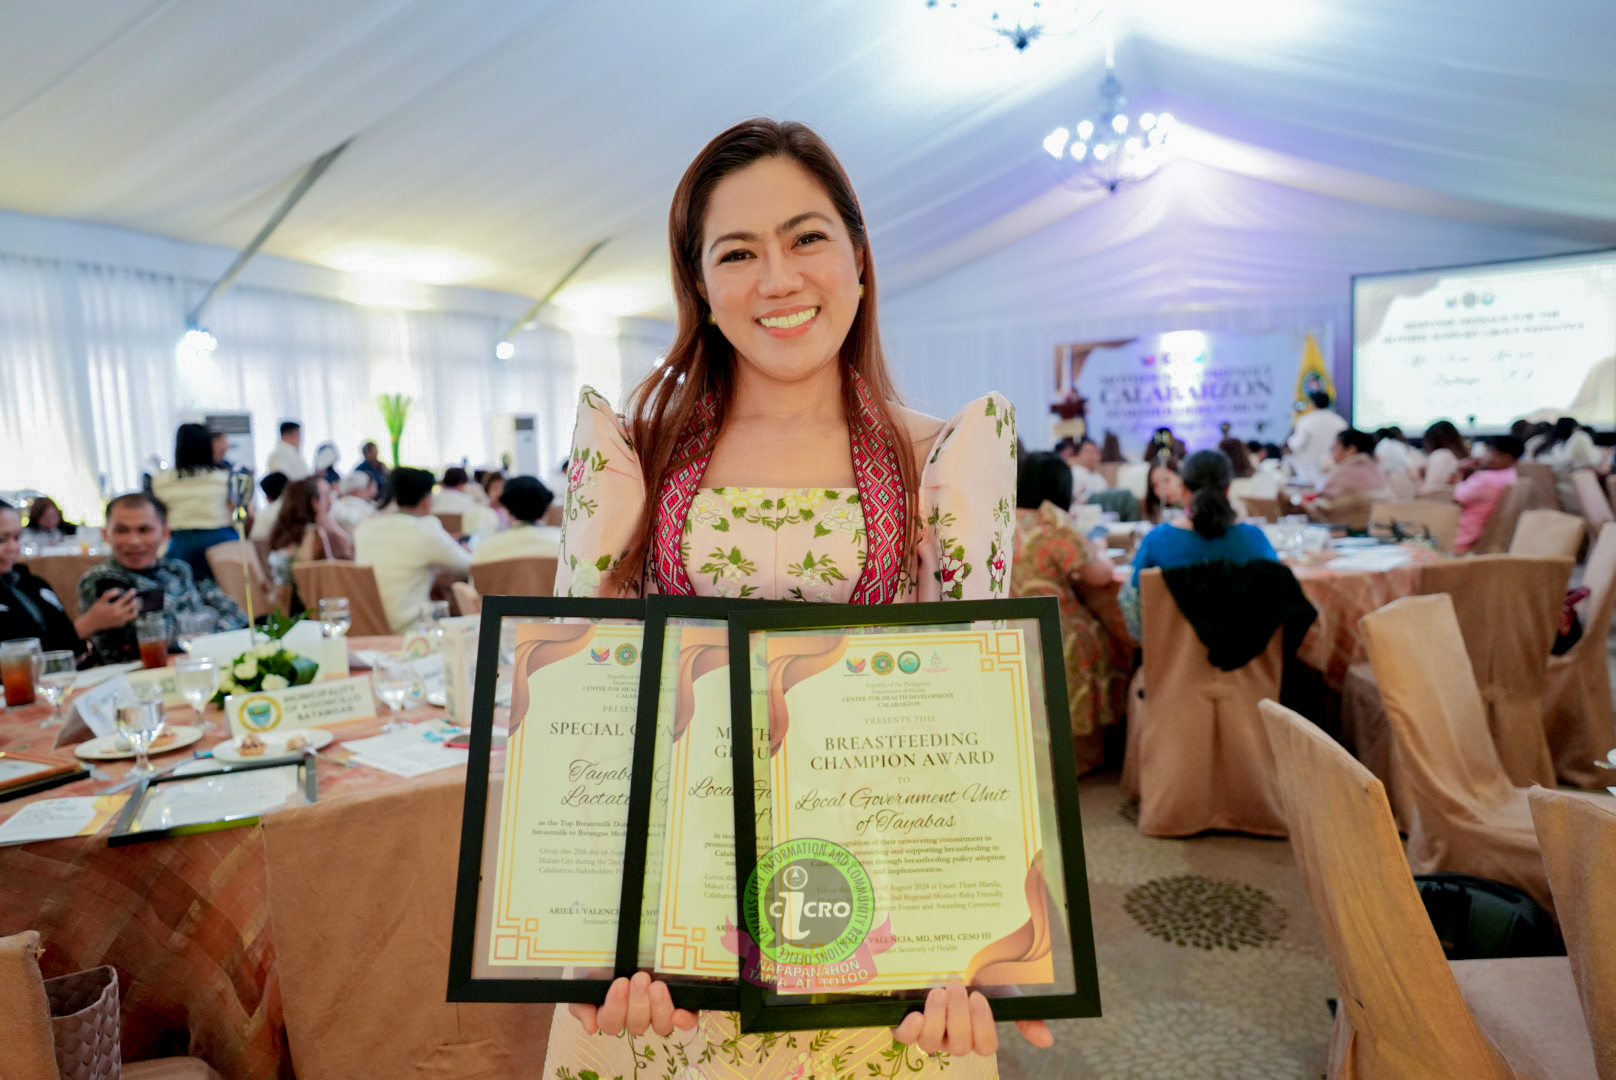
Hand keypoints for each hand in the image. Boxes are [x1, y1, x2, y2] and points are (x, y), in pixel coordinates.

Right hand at [74, 588, 140, 636]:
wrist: (92, 623)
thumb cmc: (96, 610)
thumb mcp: (100, 601)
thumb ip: (108, 594)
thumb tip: (118, 590)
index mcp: (114, 607)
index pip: (125, 599)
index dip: (131, 593)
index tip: (134, 590)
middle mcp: (118, 614)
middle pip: (133, 606)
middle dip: (137, 601)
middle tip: (138, 597)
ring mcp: (120, 620)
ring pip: (134, 614)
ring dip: (137, 609)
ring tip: (137, 604)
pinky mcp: (120, 624)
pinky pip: (129, 619)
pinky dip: (131, 614)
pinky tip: (131, 610)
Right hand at [568, 972, 697, 1037]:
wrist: (627, 940)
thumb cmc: (604, 959)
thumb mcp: (585, 978)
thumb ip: (582, 1004)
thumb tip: (592, 1028)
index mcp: (613, 1013)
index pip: (611, 1023)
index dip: (616, 1008)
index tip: (620, 982)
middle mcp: (637, 1016)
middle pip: (636, 1025)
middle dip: (638, 1003)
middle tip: (640, 978)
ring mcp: (659, 1012)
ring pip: (660, 1026)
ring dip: (658, 1008)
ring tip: (657, 986)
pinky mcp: (682, 1003)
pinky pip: (687, 1021)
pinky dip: (685, 1020)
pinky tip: (679, 1014)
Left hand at [892, 981, 1053, 1056]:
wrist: (940, 956)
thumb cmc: (973, 975)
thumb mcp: (1001, 988)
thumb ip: (1023, 1013)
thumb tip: (1048, 1041)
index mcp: (976, 1032)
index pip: (985, 1046)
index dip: (982, 1025)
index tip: (978, 996)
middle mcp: (952, 1037)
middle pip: (959, 1046)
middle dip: (958, 1016)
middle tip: (955, 986)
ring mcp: (928, 1033)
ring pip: (932, 1043)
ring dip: (936, 1018)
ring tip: (937, 991)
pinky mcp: (905, 1024)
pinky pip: (904, 1039)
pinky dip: (909, 1029)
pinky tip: (914, 1014)